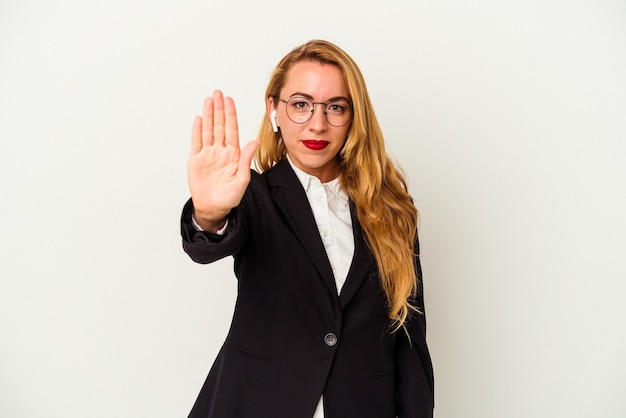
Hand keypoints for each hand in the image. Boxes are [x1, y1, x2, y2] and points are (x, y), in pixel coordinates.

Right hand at [187, 90, 258, 231]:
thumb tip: (254, 142)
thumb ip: (246, 159)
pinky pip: (196, 142)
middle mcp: (220, 151)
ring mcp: (208, 154)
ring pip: (208, 130)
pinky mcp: (196, 160)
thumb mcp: (242, 179)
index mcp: (233, 154)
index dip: (230, 114)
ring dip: (208, 115)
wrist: (213, 208)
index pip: (232, 129)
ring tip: (208, 100)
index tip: (229, 100)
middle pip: (219, 125)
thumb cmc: (230, 197)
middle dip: (219, 109)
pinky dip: (197, 130)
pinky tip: (199, 118)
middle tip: (217, 93)